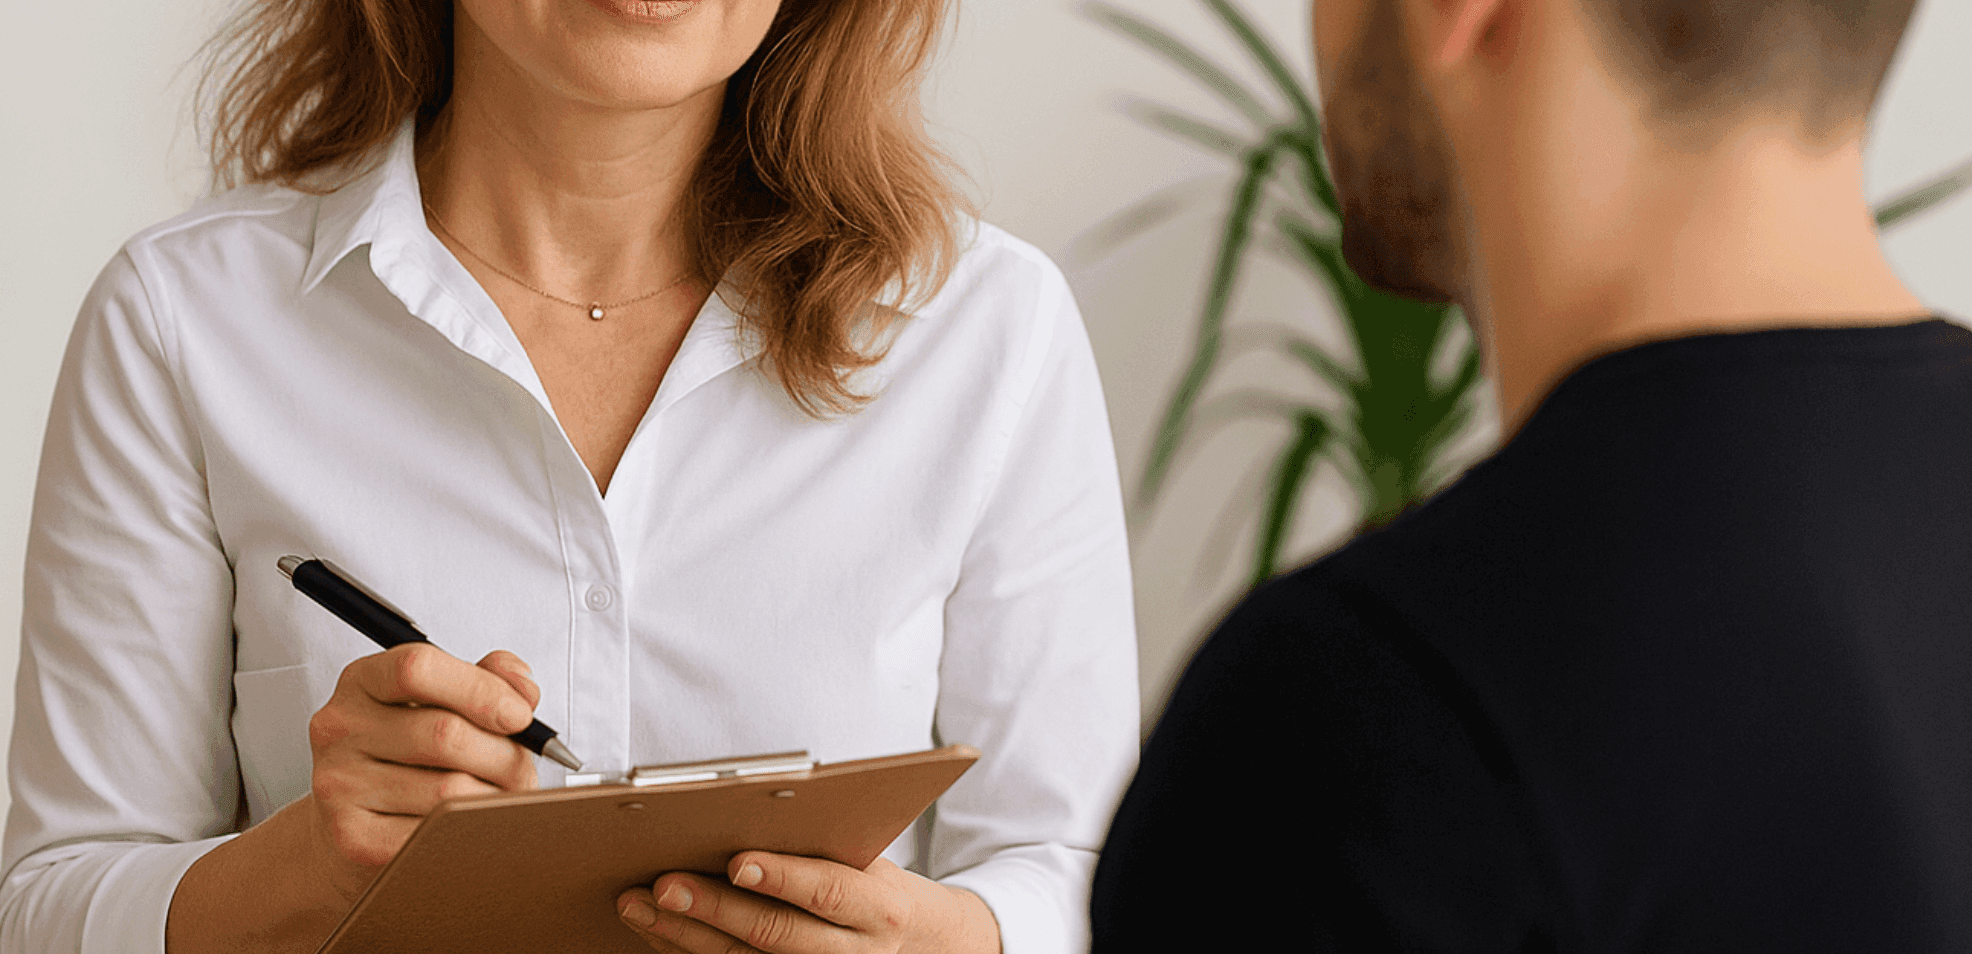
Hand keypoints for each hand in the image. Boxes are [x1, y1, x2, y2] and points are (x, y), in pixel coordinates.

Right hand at [304, 644, 541, 902]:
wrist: (354, 821)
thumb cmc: (411, 755)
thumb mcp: (441, 701)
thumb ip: (487, 680)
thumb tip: (524, 691)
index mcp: (363, 681)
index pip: (418, 668)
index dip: (481, 690)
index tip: (520, 716)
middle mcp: (340, 727)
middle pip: (445, 734)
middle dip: (505, 755)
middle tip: (523, 770)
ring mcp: (339, 783)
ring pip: (450, 790)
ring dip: (494, 797)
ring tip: (498, 797)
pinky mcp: (351, 837)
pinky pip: (435, 833)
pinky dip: (468, 830)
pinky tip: (468, 824)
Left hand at [615, 853, 1001, 953]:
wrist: (914, 946)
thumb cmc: (876, 888)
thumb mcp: (870, 861)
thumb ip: (822, 846)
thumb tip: (752, 808)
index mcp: (879, 909)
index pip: (828, 894)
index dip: (782, 879)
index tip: (737, 862)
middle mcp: (853, 953)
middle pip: (776, 935)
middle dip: (715, 910)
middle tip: (664, 885)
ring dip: (683, 936)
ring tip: (639, 906)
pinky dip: (688, 953)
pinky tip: (655, 931)